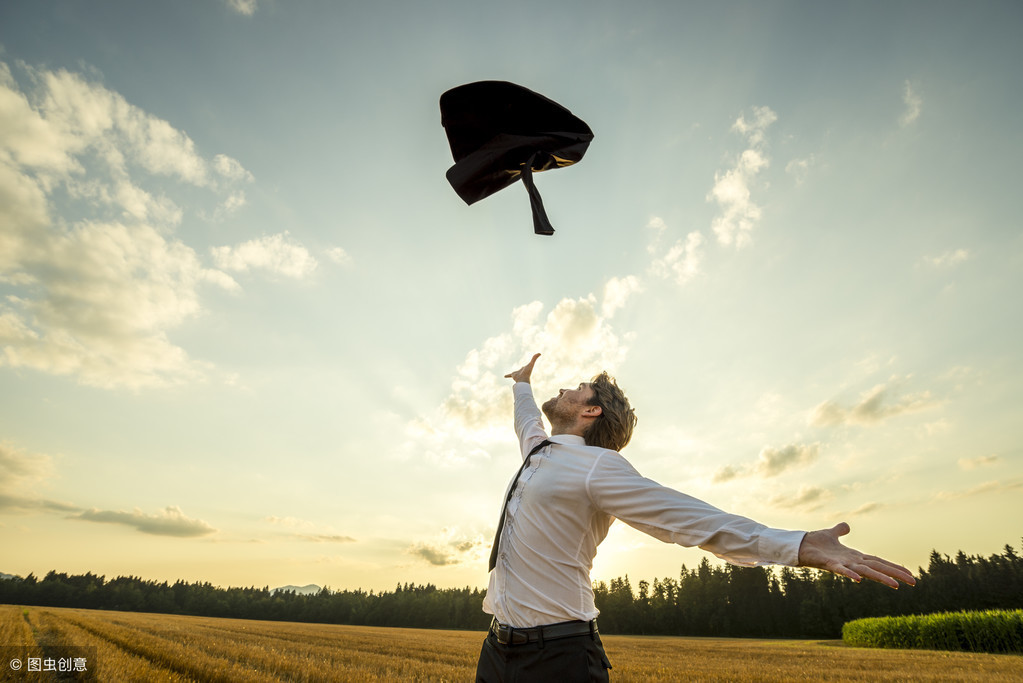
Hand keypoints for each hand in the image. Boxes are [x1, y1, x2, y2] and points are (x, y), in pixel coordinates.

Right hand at [505, 353, 539, 383]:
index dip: (527, 365)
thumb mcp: (531, 364)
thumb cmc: (527, 372)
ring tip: (513, 374)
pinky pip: (509, 375)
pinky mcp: (513, 375)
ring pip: (514, 373)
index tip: (528, 364)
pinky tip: (504, 376)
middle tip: (522, 368)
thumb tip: (540, 353)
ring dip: (513, 374)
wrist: (523, 379)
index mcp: (525, 368)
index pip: (525, 366)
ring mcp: (517, 373)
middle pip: (521, 369)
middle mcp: (521, 371)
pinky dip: (507, 375)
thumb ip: (534, 358)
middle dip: (521, 369)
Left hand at [797, 522, 915, 588]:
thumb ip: (840, 530)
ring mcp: (842, 564)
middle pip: (878, 568)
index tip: (910, 574)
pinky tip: (859, 580)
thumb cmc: (815, 542)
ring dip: (880, 578)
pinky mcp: (829, 564)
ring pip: (865, 572)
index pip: (879, 562)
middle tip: (914, 582)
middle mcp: (851, 562)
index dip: (894, 567)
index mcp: (854, 557)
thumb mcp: (831, 533)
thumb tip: (847, 525)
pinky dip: (850, 575)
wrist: (798, 545)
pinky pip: (841, 570)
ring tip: (896, 585)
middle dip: (895, 575)